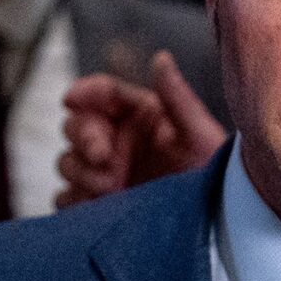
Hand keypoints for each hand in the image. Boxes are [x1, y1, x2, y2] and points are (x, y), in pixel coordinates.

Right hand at [56, 49, 227, 207]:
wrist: (214, 222)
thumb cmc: (211, 173)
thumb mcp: (198, 134)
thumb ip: (177, 96)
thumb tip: (161, 58)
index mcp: (139, 114)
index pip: (101, 93)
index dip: (84, 92)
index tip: (71, 99)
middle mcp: (117, 139)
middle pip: (75, 126)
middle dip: (84, 137)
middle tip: (103, 156)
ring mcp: (104, 173)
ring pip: (67, 162)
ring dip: (81, 172)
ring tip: (111, 187)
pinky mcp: (96, 204)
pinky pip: (66, 198)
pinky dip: (75, 200)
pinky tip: (97, 205)